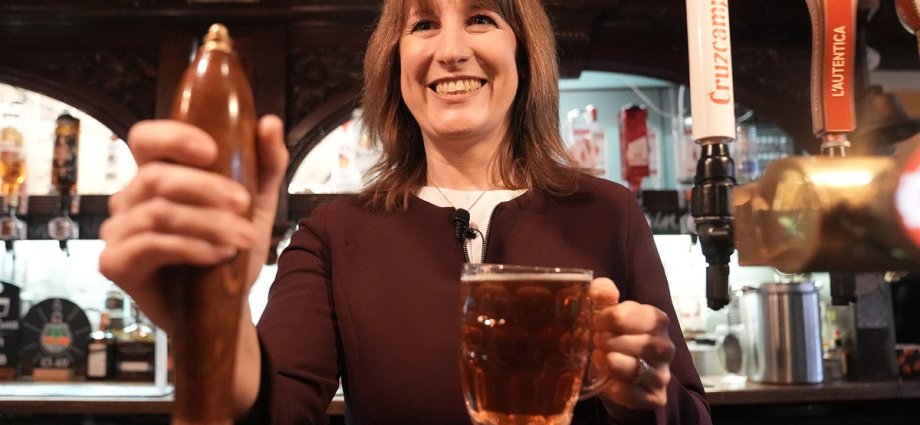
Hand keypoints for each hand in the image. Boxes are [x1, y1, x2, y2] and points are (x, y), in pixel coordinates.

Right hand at [98, 115, 288, 332]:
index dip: (173, 137)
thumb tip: (270, 122)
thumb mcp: (256, 204)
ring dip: (207, 224)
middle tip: (243, 204)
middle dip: (205, 188)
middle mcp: (129, 199)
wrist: (223, 309)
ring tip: (242, 238)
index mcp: (155, 176)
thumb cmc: (230, 250)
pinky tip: (218, 255)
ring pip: (158, 213)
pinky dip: (190, 247)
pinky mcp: (115, 264)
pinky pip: (149, 245)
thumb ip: (265, 164)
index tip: (211, 150)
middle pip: (156, 177)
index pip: (146, 138)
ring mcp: (117, 231)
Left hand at [589, 278, 674, 408]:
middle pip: (632, 342)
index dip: (607, 319)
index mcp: (657, 320)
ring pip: (633, 368)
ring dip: (609, 362)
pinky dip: (612, 387)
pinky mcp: (655, 397)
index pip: (629, 316)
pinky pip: (631, 394)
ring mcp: (662, 374)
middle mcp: (665, 347)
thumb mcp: (609, 311)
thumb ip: (603, 293)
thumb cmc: (616, 337)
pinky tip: (606, 379)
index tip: (598, 323)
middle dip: (606, 342)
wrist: (622, 374)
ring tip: (600, 358)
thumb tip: (598, 291)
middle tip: (597, 342)